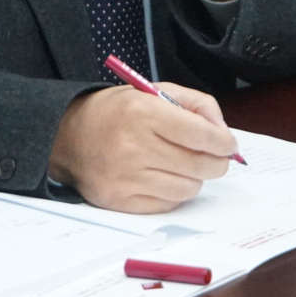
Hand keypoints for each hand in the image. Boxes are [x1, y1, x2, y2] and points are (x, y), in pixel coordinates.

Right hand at [48, 85, 239, 212]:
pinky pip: (167, 204)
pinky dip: (175, 193)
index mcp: (142, 112)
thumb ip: (194, 104)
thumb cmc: (114, 112)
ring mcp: (125, 177)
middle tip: (218, 158)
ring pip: (187, 188)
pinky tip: (166, 178)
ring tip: (186, 166)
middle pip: (199, 165)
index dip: (224, 141)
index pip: (201, 134)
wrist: (66, 136)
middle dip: (218, 162)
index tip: (229, 143)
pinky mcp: (120, 201)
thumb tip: (223, 131)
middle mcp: (133, 146)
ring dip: (195, 178)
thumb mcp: (151, 92)